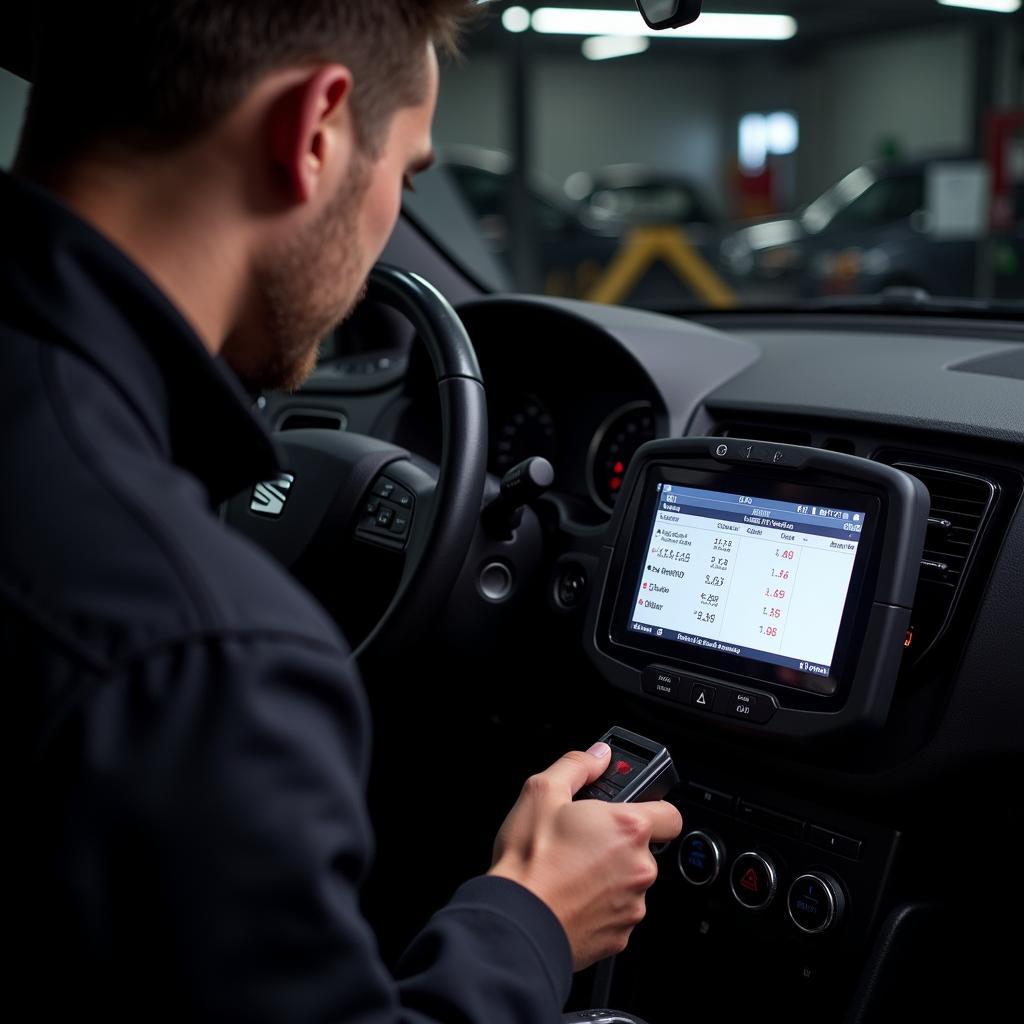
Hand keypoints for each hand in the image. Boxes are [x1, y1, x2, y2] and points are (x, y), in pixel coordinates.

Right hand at [488, 744, 682, 970]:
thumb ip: (577, 766)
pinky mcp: (620, 937)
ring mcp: (632, 905)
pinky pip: (618, 912)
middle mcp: (640, 867)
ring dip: (609, 875)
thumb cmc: (529, 861)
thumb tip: (597, 756)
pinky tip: (571, 896)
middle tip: (582, 840)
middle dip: (618, 843)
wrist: (517, 922)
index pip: (669, 813)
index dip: (652, 808)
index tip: (630, 810)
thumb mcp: (541, 792)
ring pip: (630, 882)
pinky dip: (600, 905)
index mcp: (628, 828)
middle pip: (644, 849)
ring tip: (570, 870)